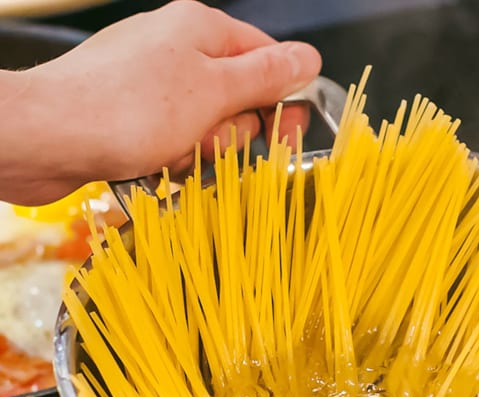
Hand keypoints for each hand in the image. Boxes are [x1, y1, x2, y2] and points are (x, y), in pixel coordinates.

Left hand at [1, 1, 319, 203]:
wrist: (48, 138)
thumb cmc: (126, 109)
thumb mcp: (213, 91)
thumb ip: (265, 76)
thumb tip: (308, 59)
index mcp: (202, 30)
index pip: (268, 60)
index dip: (283, 100)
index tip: (285, 133)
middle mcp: (178, 51)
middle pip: (239, 100)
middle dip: (230, 132)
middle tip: (207, 139)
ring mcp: (155, 85)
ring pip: (210, 128)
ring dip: (200, 150)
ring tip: (171, 151)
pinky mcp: (136, 117)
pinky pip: (178, 142)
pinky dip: (174, 159)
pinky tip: (154, 161)